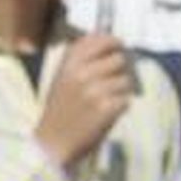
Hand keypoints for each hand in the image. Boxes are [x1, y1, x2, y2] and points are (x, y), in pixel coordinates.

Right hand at [34, 34, 132, 169]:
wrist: (54, 140)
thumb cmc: (60, 108)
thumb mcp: (62, 77)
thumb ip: (81, 59)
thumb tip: (111, 45)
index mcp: (69, 62)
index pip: (100, 40)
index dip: (113, 42)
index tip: (117, 47)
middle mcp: (81, 72)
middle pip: (119, 59)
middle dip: (121, 69)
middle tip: (114, 80)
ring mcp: (94, 90)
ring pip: (126, 80)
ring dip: (122, 90)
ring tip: (109, 99)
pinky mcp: (106, 108)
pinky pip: (126, 99)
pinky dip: (121, 105)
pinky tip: (109, 111)